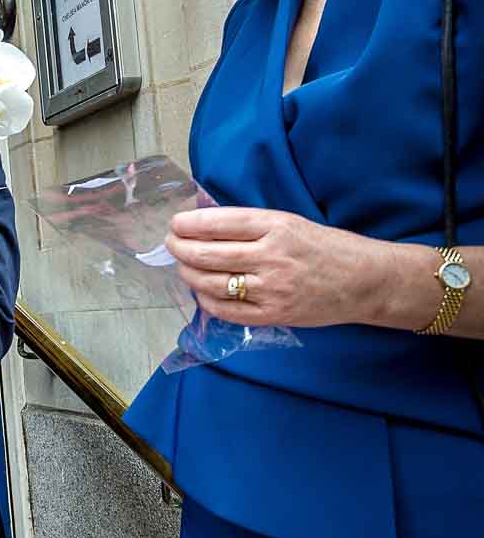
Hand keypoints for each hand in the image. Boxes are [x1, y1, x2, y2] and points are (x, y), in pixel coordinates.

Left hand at [165, 206, 387, 327]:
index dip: (189, 224)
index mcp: (276, 226)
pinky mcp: (273, 314)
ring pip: (210, 282)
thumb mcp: (291, 223)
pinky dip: (206, 299)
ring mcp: (271, 289)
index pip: (219, 222)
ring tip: (183, 266)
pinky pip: (226, 310)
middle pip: (206, 253)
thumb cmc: (327, 248)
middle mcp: (271, 256)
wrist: (366, 281)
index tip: (175, 224)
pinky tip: (202, 290)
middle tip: (171, 245)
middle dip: (179, 248)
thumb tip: (203, 225)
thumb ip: (251, 226)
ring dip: (188, 273)